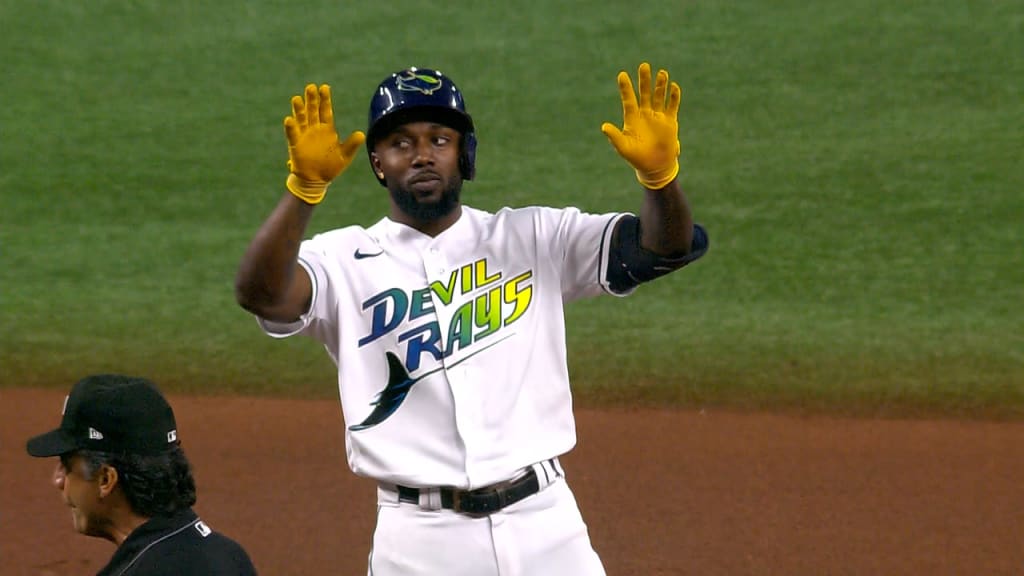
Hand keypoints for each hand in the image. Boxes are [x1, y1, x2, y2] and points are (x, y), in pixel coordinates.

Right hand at [283, 84, 365, 203]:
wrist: (318, 180)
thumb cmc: (331, 167)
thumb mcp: (344, 156)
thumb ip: (352, 145)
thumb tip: (362, 134)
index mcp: (327, 130)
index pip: (326, 111)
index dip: (325, 100)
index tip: (324, 87)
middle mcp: (315, 129)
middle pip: (313, 111)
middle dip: (312, 100)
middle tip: (311, 87)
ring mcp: (304, 135)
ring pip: (301, 119)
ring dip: (299, 109)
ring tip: (297, 99)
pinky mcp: (296, 145)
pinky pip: (292, 134)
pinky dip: (290, 127)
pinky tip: (289, 120)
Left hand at [601, 63, 680, 189]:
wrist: (655, 167)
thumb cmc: (636, 158)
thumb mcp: (623, 147)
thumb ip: (614, 137)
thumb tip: (604, 126)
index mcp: (632, 118)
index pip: (629, 99)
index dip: (626, 88)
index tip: (622, 75)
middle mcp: (645, 114)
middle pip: (644, 93)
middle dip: (644, 80)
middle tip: (644, 66)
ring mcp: (658, 117)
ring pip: (659, 96)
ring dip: (660, 85)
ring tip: (661, 72)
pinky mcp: (670, 122)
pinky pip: (672, 106)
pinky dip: (673, 97)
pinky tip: (674, 87)